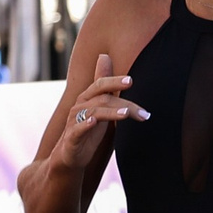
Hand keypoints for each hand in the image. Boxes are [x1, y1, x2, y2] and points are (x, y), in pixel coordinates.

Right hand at [51, 53, 144, 170]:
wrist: (70, 155)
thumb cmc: (88, 129)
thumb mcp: (100, 107)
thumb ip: (105, 86)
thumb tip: (105, 57)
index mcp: (87, 98)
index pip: (100, 85)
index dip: (114, 81)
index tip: (130, 80)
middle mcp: (79, 107)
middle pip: (102, 99)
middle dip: (124, 103)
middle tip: (143, 111)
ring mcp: (74, 121)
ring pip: (93, 113)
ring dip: (111, 113)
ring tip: (126, 114)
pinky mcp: (71, 138)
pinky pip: (77, 129)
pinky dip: (85, 125)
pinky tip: (93, 122)